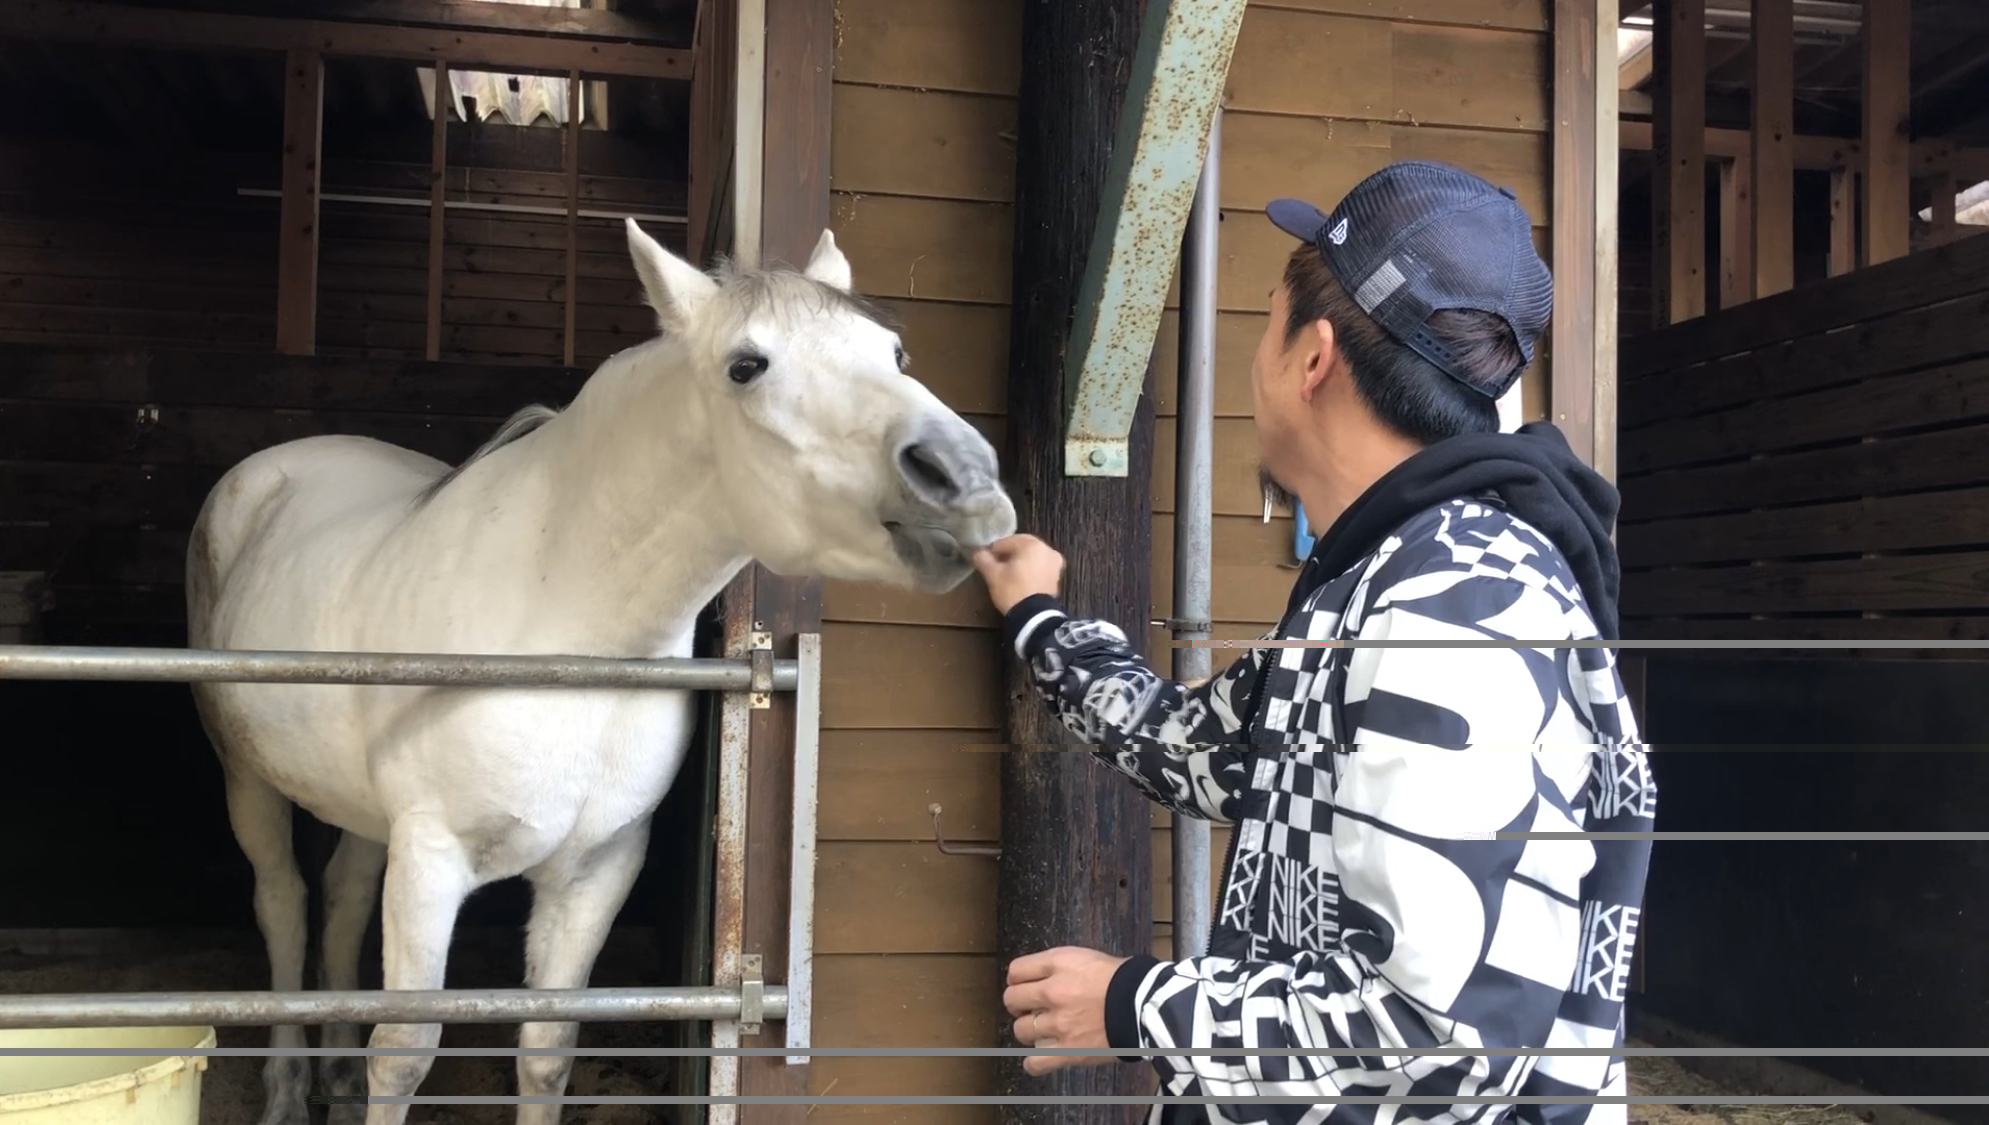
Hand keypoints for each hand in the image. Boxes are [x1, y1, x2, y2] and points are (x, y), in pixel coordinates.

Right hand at [970, 534, 1064, 615]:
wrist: (1034, 616)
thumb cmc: (1012, 590)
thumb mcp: (993, 575)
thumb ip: (983, 559)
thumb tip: (977, 552)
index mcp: (1032, 544)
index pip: (1007, 541)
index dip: (993, 549)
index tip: (984, 558)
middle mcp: (1047, 549)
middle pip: (1022, 546)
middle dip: (1008, 553)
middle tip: (995, 563)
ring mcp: (1055, 563)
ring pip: (1032, 556)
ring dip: (1020, 560)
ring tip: (1006, 571)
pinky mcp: (1056, 576)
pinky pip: (1039, 566)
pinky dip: (1030, 568)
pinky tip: (1019, 578)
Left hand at [1001, 945, 1127, 1076]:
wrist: (1146, 1004)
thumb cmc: (1124, 979)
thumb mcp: (1089, 958)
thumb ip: (1061, 967)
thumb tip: (1044, 978)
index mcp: (1058, 964)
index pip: (1016, 971)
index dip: (1017, 979)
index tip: (1024, 985)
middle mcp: (1053, 992)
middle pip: (1012, 999)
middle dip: (1018, 1004)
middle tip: (1030, 1008)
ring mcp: (1059, 1024)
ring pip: (1021, 1030)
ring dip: (1029, 1030)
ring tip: (1042, 1031)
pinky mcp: (1068, 1052)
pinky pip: (1035, 1063)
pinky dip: (1034, 1063)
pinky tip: (1041, 1059)